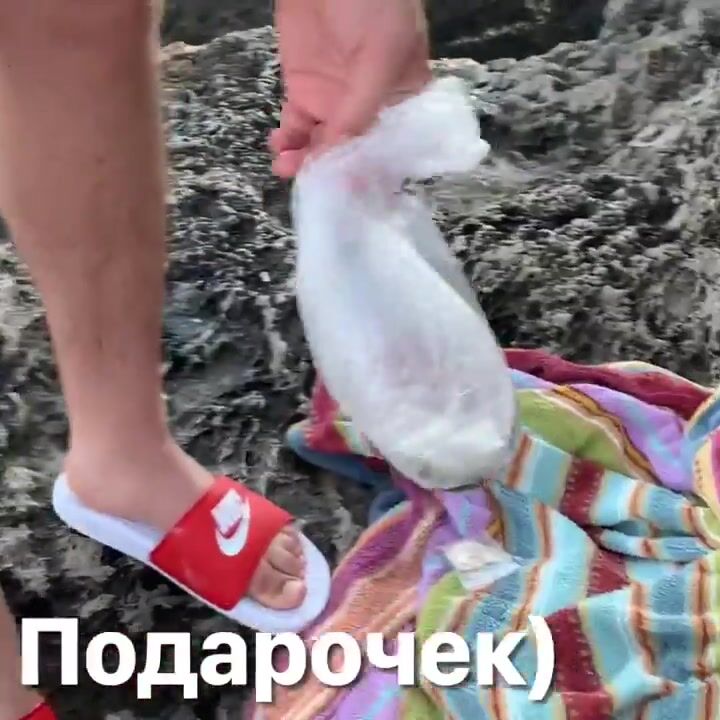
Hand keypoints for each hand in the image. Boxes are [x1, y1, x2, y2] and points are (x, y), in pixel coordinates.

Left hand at [270, 0, 431, 177]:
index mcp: (404, 104)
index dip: (373, 177)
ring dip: (305, 163)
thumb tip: (340, 163)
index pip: (391, 152)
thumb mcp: (379, 54)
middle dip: (333, 175)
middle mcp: (371, 111)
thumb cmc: (372, 2)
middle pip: (354, 157)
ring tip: (288, 167)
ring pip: (321, 148)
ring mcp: (336, 104)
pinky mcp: (304, 94)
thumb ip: (360, 111)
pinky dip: (287, 144)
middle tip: (312, 186)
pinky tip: (280, 150)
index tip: (352, 197)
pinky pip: (296, 130)